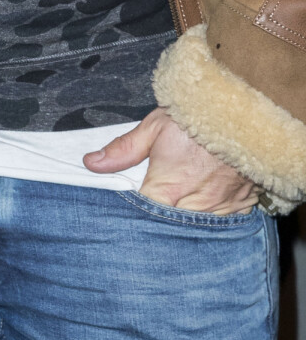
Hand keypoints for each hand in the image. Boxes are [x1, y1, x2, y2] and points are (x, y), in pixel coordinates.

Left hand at [83, 106, 255, 212]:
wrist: (249, 111)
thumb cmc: (198, 116)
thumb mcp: (155, 126)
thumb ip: (124, 149)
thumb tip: (91, 163)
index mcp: (168, 188)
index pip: (144, 216)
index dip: (135, 214)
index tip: (129, 209)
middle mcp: (195, 204)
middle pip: (170, 226)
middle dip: (161, 220)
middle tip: (155, 209)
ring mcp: (221, 207)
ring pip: (197, 227)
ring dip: (187, 220)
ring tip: (180, 205)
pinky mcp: (242, 204)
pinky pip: (224, 221)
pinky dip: (214, 216)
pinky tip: (206, 204)